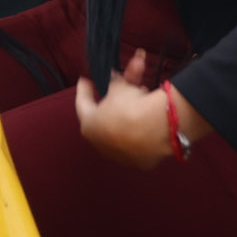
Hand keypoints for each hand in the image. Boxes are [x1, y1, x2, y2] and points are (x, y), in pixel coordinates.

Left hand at [73, 53, 210, 170]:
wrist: (153, 132)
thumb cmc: (128, 109)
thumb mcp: (118, 89)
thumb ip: (114, 83)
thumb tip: (114, 79)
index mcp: (89, 126)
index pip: (83, 104)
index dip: (84, 89)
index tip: (84, 79)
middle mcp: (102, 143)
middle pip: (108, 113)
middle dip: (117, 93)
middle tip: (124, 77)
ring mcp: (121, 153)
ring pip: (125, 123)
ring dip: (133, 105)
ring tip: (145, 88)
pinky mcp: (141, 159)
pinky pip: (141, 135)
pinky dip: (144, 123)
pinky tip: (152, 111)